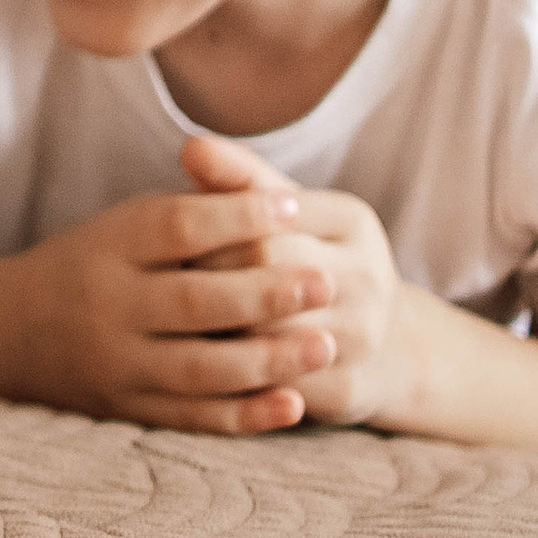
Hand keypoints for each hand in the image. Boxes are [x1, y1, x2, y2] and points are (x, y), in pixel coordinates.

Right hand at [13, 176, 342, 433]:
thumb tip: (282, 201)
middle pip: (194, 301)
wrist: (14, 331)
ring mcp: (119, 365)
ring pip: (201, 369)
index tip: (295, 205)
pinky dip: (247, 416)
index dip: (238, 216)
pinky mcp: (131, 410)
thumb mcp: (128, 224)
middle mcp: (110, 307)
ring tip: (326, 343)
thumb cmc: (98, 263)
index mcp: (111, 247)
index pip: (179, 227)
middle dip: (267, 293)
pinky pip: (195, 418)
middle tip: (326, 282)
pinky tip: (294, 405)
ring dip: (269, 359)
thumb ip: (195, 210)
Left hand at [176, 133, 411, 426]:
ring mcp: (366, 336)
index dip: (211, 233)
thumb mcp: (285, 213)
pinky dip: (237, 380)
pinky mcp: (351, 390)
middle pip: (268, 272)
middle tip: (156, 288)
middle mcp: (370, 275)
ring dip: (217, 333)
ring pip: (270, 334)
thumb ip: (239, 179)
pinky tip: (200, 370)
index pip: (265, 217)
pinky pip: (280, 387)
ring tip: (168, 329)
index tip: (168, 247)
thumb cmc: (306, 259)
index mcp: (353, 220)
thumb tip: (191, 147)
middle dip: (209, 279)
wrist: (381, 344)